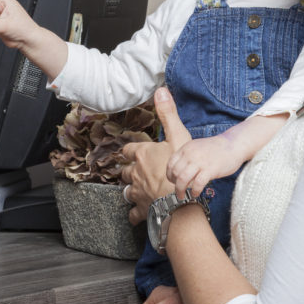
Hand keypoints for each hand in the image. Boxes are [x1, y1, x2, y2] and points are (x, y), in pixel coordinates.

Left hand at [122, 88, 194, 222]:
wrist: (178, 199)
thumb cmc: (179, 168)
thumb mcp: (178, 136)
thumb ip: (168, 114)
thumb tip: (160, 90)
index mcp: (142, 155)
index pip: (129, 150)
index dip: (129, 151)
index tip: (129, 152)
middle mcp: (135, 173)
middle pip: (125, 172)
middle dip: (127, 172)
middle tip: (132, 173)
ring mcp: (137, 192)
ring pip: (127, 192)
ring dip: (130, 191)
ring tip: (135, 192)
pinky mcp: (141, 209)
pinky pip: (133, 213)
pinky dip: (134, 213)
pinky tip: (138, 214)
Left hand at [168, 114, 285, 194]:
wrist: (234, 145)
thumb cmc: (216, 149)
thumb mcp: (197, 148)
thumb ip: (187, 157)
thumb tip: (178, 171)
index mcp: (186, 149)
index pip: (170, 164)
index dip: (169, 175)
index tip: (173, 182)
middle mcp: (190, 154)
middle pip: (175, 173)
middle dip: (174, 185)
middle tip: (178, 191)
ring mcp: (200, 162)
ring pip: (182, 179)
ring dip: (180, 190)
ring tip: (183, 196)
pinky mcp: (210, 170)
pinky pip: (197, 184)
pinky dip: (194, 191)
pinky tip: (196, 194)